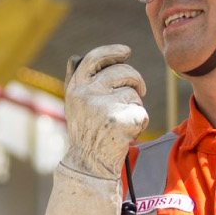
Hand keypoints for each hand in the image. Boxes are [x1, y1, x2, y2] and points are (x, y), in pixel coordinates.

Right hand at [62, 45, 148, 179]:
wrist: (89, 162)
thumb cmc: (85, 131)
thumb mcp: (74, 104)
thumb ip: (75, 81)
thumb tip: (75, 57)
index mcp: (76, 87)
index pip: (95, 58)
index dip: (112, 52)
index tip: (127, 51)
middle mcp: (88, 93)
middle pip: (123, 72)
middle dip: (136, 79)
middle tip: (140, 90)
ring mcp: (105, 106)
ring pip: (134, 93)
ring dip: (135, 105)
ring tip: (122, 121)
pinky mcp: (122, 120)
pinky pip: (141, 112)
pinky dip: (139, 122)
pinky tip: (126, 133)